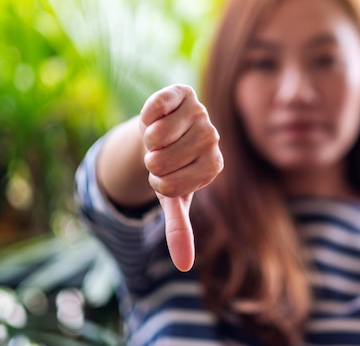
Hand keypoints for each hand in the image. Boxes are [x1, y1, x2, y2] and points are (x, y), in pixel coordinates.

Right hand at [139, 84, 222, 270]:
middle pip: (163, 160)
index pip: (172, 185)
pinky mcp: (183, 93)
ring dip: (146, 140)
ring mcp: (200, 113)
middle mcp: (212, 137)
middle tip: (158, 155)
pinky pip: (157, 105)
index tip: (164, 175)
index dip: (158, 182)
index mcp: (213, 165)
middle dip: (151, 162)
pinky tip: (152, 117)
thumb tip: (184, 266)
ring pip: (158, 135)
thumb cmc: (168, 168)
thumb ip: (179, 228)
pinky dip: (146, 114)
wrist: (159, 133)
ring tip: (156, 137)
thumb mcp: (172, 199)